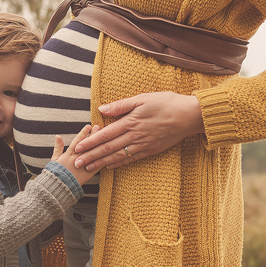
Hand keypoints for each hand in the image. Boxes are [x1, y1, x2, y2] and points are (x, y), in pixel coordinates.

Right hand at [50, 125, 100, 185]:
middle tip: (99, 127)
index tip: (88, 126)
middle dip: (93, 135)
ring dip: (99, 144)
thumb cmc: (55, 173)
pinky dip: (103, 158)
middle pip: (87, 145)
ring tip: (105, 137)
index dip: (83, 133)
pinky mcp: (89, 173)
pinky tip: (109, 152)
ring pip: (93, 153)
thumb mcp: (54, 159)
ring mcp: (84, 166)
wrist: (59, 187)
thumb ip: (57, 147)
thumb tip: (58, 136)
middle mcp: (77, 158)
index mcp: (69, 154)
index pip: (77, 141)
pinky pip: (98, 165)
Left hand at [73, 92, 203, 170]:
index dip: (90, 142)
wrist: (189, 116)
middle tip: (76, 164)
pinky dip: (119, 164)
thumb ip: (121, 105)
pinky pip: (131, 159)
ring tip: (88, 168)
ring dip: (101, 163)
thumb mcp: (142, 98)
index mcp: (130, 122)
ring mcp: (142, 145)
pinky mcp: (150, 150)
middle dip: (91, 156)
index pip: (105, 134)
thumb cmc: (166, 103)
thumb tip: (101, 108)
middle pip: (108, 148)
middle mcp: (134, 136)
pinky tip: (109, 167)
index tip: (77, 148)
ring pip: (117, 156)